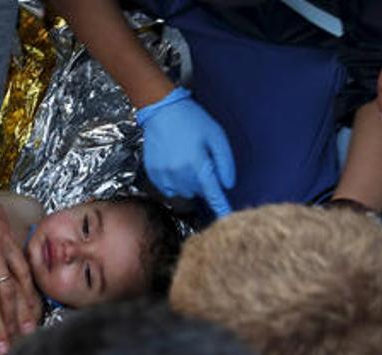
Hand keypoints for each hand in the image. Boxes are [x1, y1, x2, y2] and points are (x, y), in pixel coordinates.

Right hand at [137, 87, 235, 216]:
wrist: (161, 110)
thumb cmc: (191, 119)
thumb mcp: (216, 135)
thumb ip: (225, 161)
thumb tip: (227, 184)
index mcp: (197, 163)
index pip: (212, 192)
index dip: (220, 206)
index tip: (226, 217)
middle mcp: (178, 173)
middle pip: (198, 192)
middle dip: (203, 182)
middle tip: (201, 161)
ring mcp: (164, 175)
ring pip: (183, 192)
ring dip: (189, 183)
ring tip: (187, 161)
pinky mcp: (153, 174)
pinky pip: (168, 189)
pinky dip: (175, 183)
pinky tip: (175, 165)